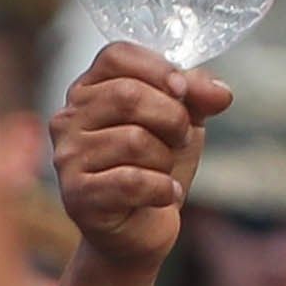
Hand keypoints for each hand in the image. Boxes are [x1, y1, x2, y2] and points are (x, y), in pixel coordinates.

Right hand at [55, 46, 227, 274]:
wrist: (141, 229)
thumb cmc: (154, 167)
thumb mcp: (183, 122)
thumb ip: (197, 96)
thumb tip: (218, 93)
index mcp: (88, 90)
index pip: (116, 55)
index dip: (159, 68)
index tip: (183, 92)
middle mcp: (68, 119)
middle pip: (128, 95)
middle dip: (173, 118)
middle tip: (180, 138)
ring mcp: (67, 158)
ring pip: (133, 140)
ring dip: (166, 160)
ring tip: (163, 172)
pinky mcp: (77, 196)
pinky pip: (132, 181)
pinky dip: (162, 189)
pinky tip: (165, 195)